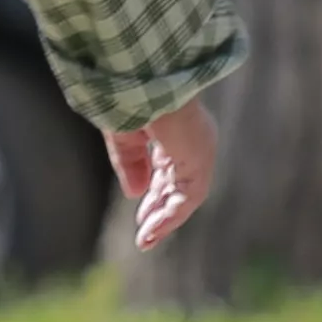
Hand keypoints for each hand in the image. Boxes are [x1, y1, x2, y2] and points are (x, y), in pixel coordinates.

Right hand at [111, 102, 220, 252]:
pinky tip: (153, 232)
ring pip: (185, 196)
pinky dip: (170, 218)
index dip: (154, 187)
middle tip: (145, 230)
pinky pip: (187, 199)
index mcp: (175, 129)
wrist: (142, 81)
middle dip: (160, 207)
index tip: (141, 204)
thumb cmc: (130, 96)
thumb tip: (135, 193)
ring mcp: (198, 152)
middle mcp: (191, 141)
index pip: (168, 164)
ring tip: (146, 240)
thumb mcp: (123, 134)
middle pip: (177, 183)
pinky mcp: (198, 162)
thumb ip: (130, 163)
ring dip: (164, 220)